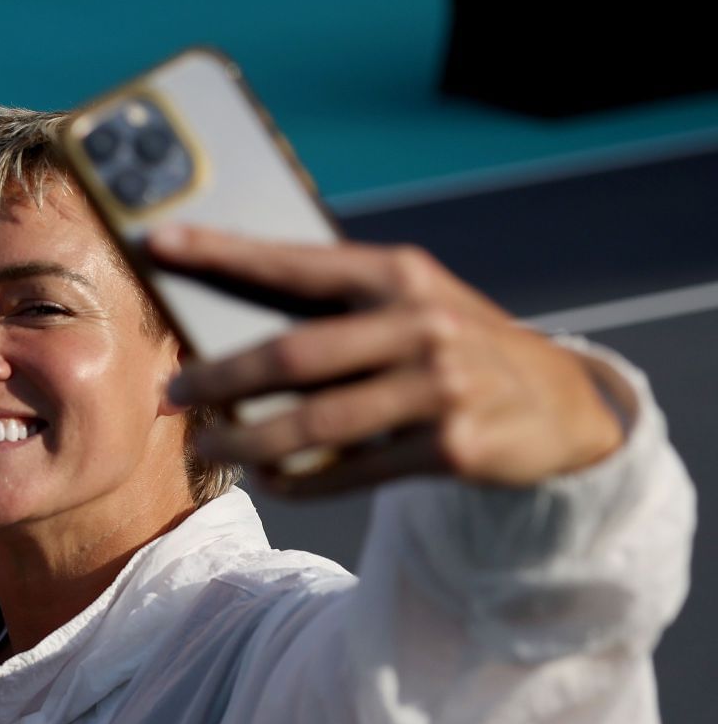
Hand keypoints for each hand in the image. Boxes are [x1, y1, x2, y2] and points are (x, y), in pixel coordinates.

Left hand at [152, 224, 626, 494]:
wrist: (563, 402)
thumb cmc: (451, 345)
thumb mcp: (409, 304)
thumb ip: (336, 308)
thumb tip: (225, 330)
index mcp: (399, 274)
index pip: (295, 261)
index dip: (223, 252)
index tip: (159, 243)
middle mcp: (419, 322)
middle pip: (293, 353)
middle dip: (220, 376)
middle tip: (172, 392)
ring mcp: (439, 386)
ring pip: (316, 422)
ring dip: (248, 441)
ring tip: (205, 448)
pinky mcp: (451, 447)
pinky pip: (351, 470)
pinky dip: (301, 479)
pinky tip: (268, 480)